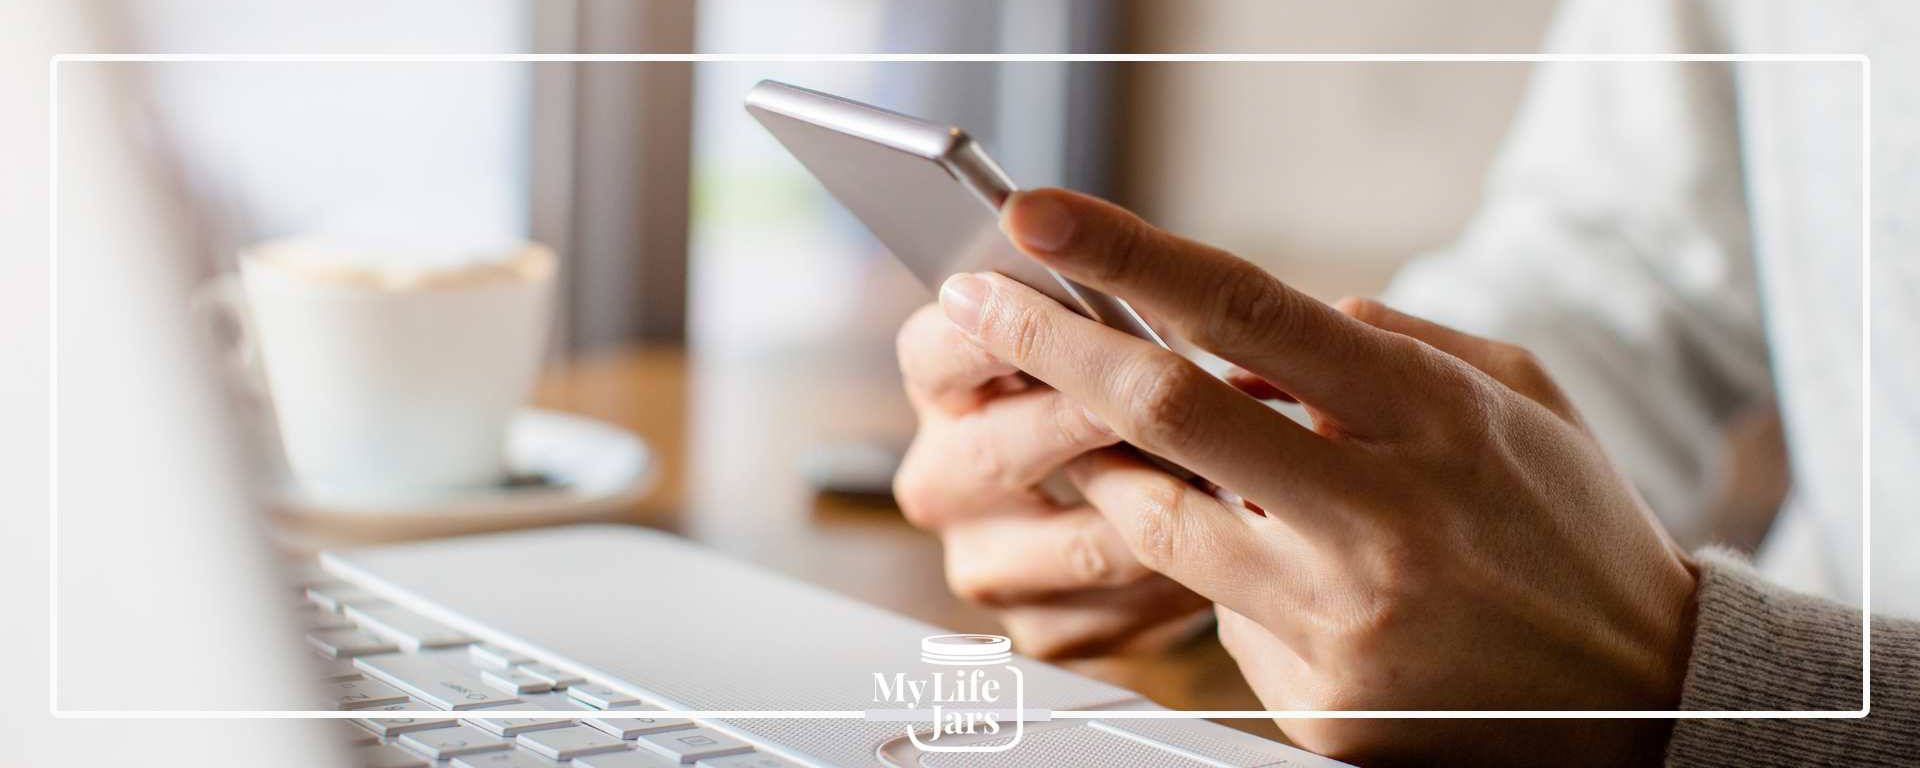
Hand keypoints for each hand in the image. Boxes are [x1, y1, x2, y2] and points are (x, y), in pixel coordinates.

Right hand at [892, 305, 1210, 658]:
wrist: (1140, 500)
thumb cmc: (1118, 383)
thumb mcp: (1091, 329)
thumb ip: (1099, 310)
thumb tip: (1140, 288)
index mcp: (939, 386)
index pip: (937, 350)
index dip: (1000, 329)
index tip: (1065, 306)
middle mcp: (942, 478)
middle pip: (996, 453)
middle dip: (1083, 421)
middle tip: (1158, 396)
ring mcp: (987, 560)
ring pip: (1078, 543)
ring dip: (1161, 506)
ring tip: (1233, 471)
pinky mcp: (1043, 628)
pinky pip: (1125, 603)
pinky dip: (1187, 570)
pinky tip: (1232, 535)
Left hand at [936, 188, 1699, 765]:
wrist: (1641, 695)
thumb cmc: (1569, 525)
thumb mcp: (1515, 398)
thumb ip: (1385, 346)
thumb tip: (1250, 327)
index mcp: (1435, 419)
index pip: (1248, 309)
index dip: (1128, 254)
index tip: (1041, 216)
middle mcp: (1381, 520)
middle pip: (1168, 412)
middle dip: (1052, 344)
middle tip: (980, 303)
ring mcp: (1342, 623)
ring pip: (1157, 521)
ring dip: (1105, 463)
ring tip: (1095, 429)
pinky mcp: (1316, 703)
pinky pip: (1217, 611)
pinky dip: (1218, 566)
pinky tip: (1275, 564)